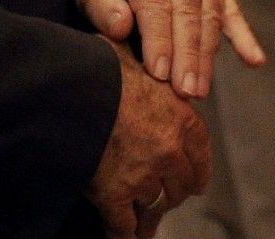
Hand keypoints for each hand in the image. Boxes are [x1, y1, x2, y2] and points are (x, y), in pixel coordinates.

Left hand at [77, 0, 264, 98]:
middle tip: (185, 92)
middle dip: (188, 54)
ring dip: (207, 54)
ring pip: (209, 13)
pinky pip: (230, 9)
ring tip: (200, 89)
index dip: (159, 39)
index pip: (155, 1)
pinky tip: (254, 60)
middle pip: (188, 10)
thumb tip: (122, 26)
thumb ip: (101, 4)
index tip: (160, 73)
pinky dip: (243, 35)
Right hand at [87, 39, 211, 238]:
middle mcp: (170, 151)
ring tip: (145, 226)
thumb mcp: (136, 59)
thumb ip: (148, 68)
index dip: (198, 172)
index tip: (197, 183)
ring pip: (154, 207)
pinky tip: (122, 235)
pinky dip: (123, 233)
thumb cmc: (103, 69)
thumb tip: (143, 53)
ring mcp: (143, 176)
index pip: (200, 154)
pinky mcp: (115, 195)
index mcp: (181, 117)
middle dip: (173, 194)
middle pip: (180, 186)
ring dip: (149, 216)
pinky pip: (123, 225)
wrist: (74, 90)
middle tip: (165, 201)